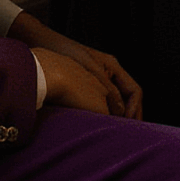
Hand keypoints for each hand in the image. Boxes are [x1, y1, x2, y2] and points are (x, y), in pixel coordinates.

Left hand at [13, 15, 142, 118]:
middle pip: (128, 96)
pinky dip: (105, 112)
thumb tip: (121, 112)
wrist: (44, 48)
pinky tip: (99, 122)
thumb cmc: (67, 54)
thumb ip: (109, 90)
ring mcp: (97, 77)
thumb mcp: (92, 73)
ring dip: (118, 115)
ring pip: (115, 100)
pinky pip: (102, 100)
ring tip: (115, 131)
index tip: (129, 124)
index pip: (134, 91)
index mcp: (113, 67)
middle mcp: (109, 72)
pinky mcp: (85, 83)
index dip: (135, 108)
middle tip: (129, 133)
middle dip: (131, 114)